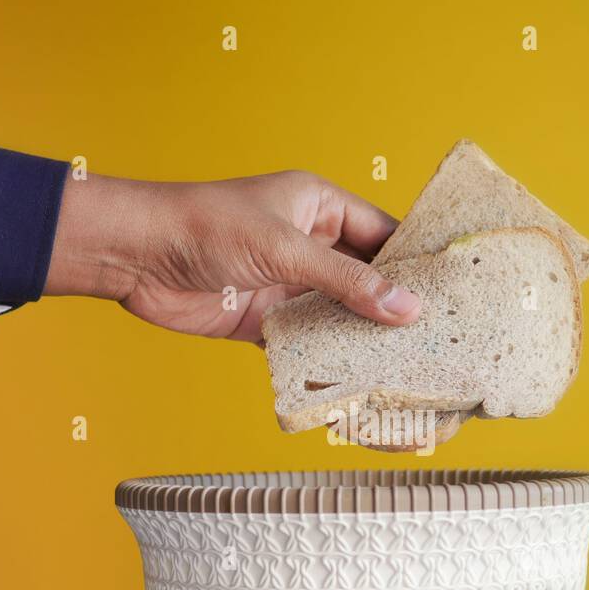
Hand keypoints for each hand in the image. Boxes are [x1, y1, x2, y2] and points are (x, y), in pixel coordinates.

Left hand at [43, 170, 421, 341]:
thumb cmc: (205, 226)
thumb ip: (345, 281)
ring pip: (340, 315)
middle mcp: (309, 246)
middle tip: (440, 339)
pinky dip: (329, 361)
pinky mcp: (266, 321)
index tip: (452, 293)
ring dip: (365, 339)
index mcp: (319, 208)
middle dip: (395, 308)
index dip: (415, 262)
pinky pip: (308, 343)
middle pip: (366, 280)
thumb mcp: (285, 249)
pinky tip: (358, 381)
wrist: (136, 256)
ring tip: (410, 367)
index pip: (383, 234)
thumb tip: (405, 308)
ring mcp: (289, 285)